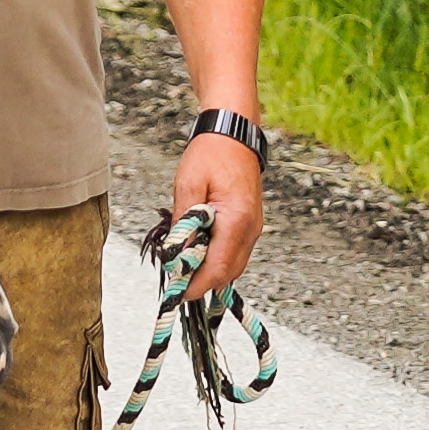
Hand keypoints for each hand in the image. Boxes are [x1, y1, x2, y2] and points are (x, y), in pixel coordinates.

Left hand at [168, 128, 265, 298]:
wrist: (233, 135)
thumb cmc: (210, 155)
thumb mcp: (188, 185)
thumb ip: (182, 222)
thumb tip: (176, 253)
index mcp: (237, 220)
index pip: (219, 267)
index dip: (197, 285)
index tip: (177, 294)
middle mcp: (251, 229)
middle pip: (228, 272)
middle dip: (202, 282)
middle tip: (175, 283)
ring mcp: (253, 228)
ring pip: (232, 265)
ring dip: (208, 271)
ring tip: (181, 268)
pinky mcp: (249, 225)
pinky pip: (234, 252)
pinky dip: (216, 259)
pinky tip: (195, 253)